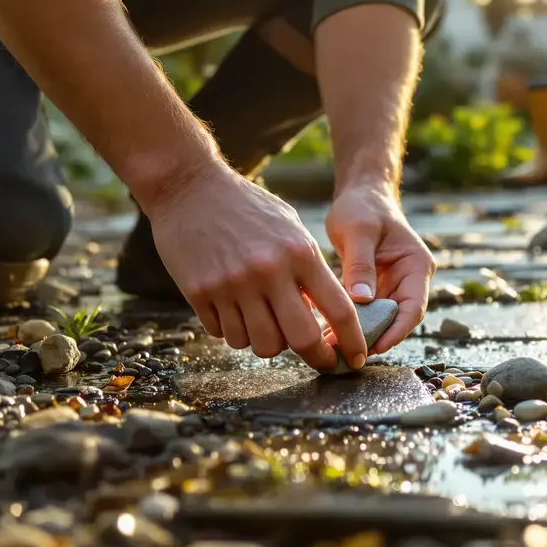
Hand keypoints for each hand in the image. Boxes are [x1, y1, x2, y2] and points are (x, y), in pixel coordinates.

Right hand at [143, 162, 364, 370]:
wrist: (189, 187)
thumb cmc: (247, 206)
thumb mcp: (290, 228)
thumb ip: (308, 269)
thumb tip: (321, 314)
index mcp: (299, 252)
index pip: (339, 309)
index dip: (353, 341)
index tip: (356, 358)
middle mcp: (268, 271)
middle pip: (301, 339)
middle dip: (317, 357)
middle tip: (320, 359)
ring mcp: (231, 284)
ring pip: (260, 345)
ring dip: (269, 343)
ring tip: (266, 322)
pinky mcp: (200, 293)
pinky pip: (224, 334)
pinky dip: (233, 331)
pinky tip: (233, 310)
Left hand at [326, 184, 434, 354]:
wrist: (359, 194)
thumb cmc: (362, 207)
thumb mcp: (358, 231)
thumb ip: (360, 264)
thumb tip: (362, 300)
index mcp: (416, 265)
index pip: (413, 307)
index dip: (396, 331)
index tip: (375, 346)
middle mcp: (409, 279)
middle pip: (396, 319)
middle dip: (373, 337)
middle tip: (344, 352)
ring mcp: (393, 285)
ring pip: (380, 319)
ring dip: (360, 333)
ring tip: (332, 347)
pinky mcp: (375, 287)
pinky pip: (366, 311)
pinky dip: (351, 322)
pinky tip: (328, 331)